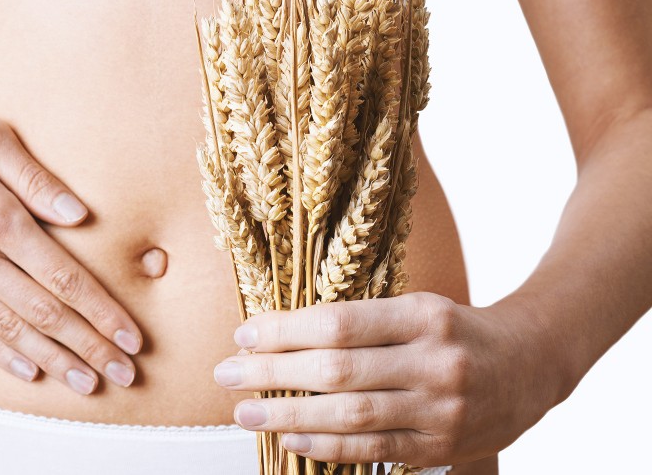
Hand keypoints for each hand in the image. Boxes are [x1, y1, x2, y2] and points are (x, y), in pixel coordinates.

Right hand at [0, 101, 142, 394]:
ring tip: (88, 382)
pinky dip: (2, 354)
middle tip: (125, 374)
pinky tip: (31, 370)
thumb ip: (36, 178)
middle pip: (45, 313)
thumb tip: (80, 216)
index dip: (103, 312)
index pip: (64, 277)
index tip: (132, 337)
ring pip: (10, 331)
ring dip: (55, 360)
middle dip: (91, 346)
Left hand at [212, 292, 571, 465]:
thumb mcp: (416, 307)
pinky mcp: (440, 447)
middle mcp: (434, 362)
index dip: (284, 331)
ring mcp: (440, 409)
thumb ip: (360, 322)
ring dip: (289, 415)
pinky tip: (291, 439)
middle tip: (228, 374)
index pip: (339, 323)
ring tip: (246, 412)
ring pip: (351, 416)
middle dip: (273, 373)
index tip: (244, 334)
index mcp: (423, 316)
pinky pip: (373, 451)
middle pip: (337, 370)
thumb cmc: (456, 330)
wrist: (532, 363)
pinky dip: (327, 447)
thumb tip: (280, 336)